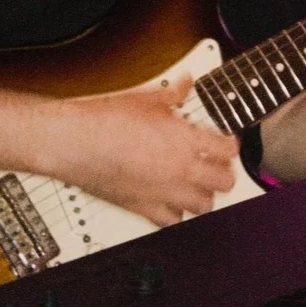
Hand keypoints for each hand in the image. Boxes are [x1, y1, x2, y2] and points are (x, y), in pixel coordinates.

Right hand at [40, 74, 240, 226]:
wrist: (75, 141)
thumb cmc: (105, 120)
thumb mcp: (145, 98)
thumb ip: (172, 93)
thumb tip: (185, 83)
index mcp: (185, 140)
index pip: (227, 149)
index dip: (230, 144)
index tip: (225, 142)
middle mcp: (180, 170)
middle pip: (224, 182)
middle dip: (224, 173)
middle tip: (217, 165)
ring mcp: (164, 193)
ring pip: (204, 207)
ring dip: (205, 196)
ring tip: (198, 186)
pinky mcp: (144, 209)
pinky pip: (173, 223)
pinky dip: (178, 216)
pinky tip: (173, 204)